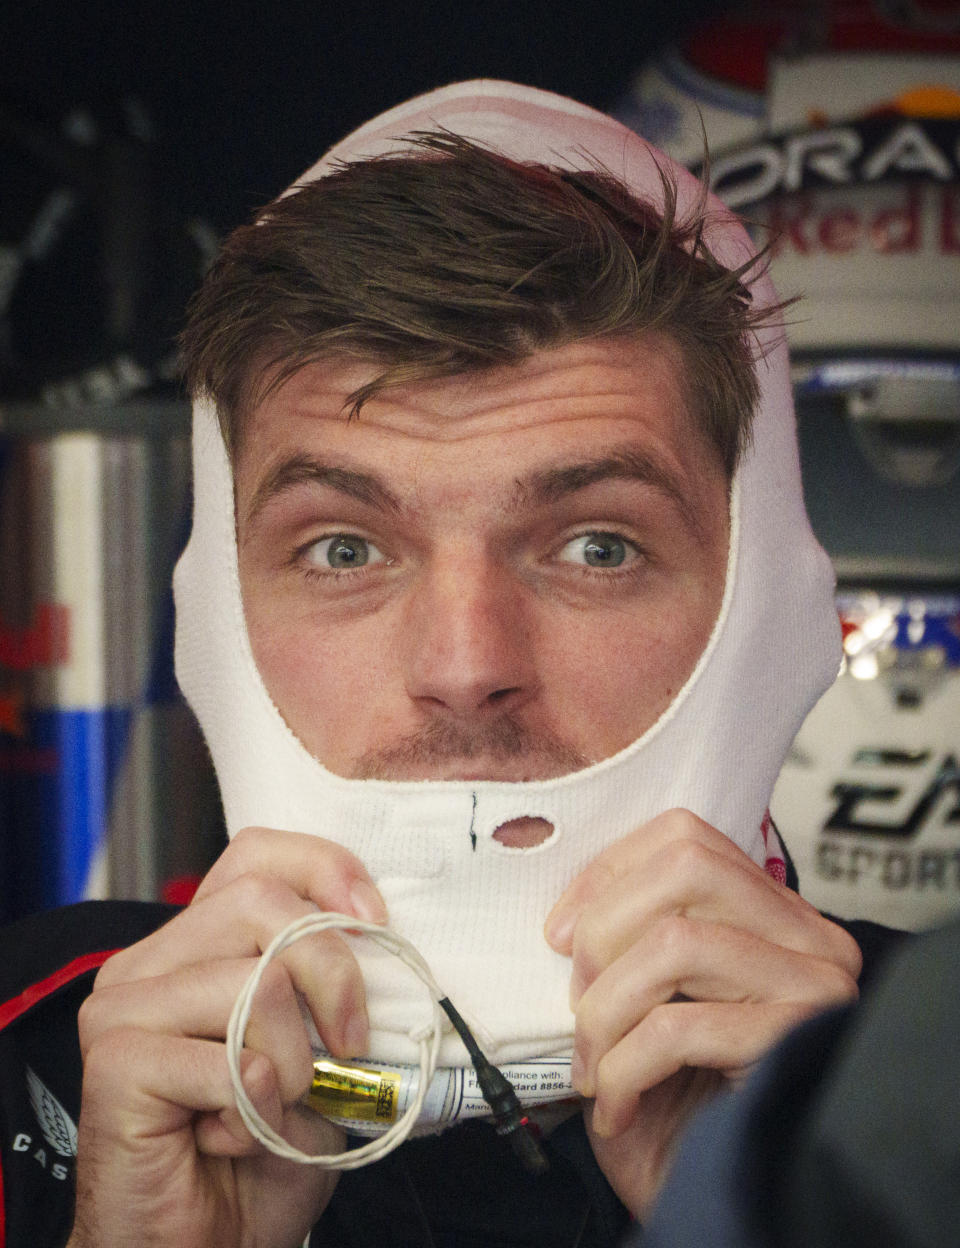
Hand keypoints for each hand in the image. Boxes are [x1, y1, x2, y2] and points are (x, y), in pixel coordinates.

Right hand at [69, 827, 387, 1247]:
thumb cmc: (259, 1156)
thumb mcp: (319, 1057)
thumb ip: (333, 995)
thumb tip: (388, 948)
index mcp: (195, 945)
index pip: (255, 854)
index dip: (325, 869)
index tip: (375, 921)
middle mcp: (149, 962)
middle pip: (263, 904)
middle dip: (332, 974)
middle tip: (347, 1044)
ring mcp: (123, 1006)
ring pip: (257, 982)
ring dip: (295, 1065)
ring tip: (270, 1109)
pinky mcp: (116, 1061)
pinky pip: (231, 1060)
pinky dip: (257, 1112)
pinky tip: (228, 1138)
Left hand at [544, 809, 861, 1217]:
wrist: (724, 1211)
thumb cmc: (682, 1109)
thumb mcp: (651, 1003)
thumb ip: (632, 940)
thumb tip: (568, 913)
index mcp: (776, 917)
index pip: (685, 839)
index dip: (607, 874)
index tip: (560, 933)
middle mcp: (811, 941)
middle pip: (686, 867)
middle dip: (605, 929)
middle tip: (578, 999)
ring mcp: (813, 992)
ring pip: (676, 941)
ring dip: (607, 1008)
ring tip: (594, 1061)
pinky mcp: (794, 1049)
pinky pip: (677, 1028)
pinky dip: (624, 1068)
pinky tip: (616, 1107)